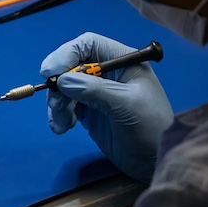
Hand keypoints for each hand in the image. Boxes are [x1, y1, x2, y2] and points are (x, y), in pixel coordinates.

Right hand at [39, 32, 172, 182]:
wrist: (155, 161)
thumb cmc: (150, 127)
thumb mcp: (126, 105)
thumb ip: (95, 90)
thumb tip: (63, 81)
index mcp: (122, 62)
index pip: (89, 45)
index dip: (67, 53)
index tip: (52, 71)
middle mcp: (107, 73)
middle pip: (71, 66)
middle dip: (59, 84)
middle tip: (56, 103)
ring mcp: (97, 92)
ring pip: (65, 87)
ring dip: (57, 103)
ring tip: (61, 123)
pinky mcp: (89, 112)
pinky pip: (66, 106)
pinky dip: (59, 115)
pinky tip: (62, 128)